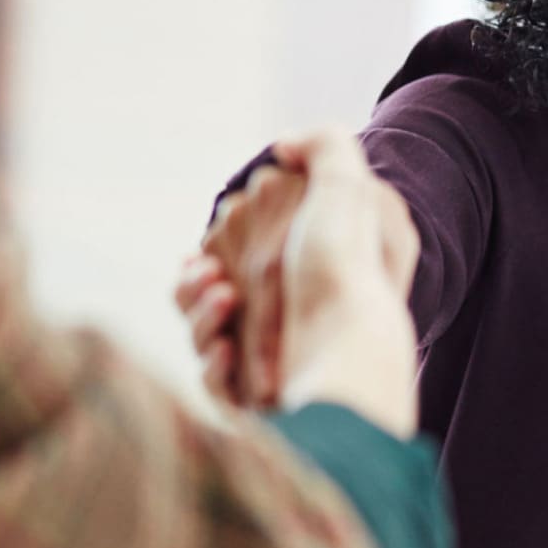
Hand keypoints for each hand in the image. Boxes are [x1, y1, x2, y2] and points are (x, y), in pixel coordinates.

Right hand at [184, 130, 419, 434]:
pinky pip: (214, 380)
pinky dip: (213, 363)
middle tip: (212, 275)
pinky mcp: (257, 401)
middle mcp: (289, 316)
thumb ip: (324, 147)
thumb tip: (284, 146)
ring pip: (203, 333)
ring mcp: (271, 361)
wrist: (350, 356)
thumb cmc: (346, 270)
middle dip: (197, 280)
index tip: (217, 236)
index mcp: (304, 271)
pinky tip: (227, 349)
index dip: (220, 242)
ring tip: (223, 301)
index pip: (241, 252)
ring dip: (199, 314)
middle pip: (210, 291)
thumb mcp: (349, 188)